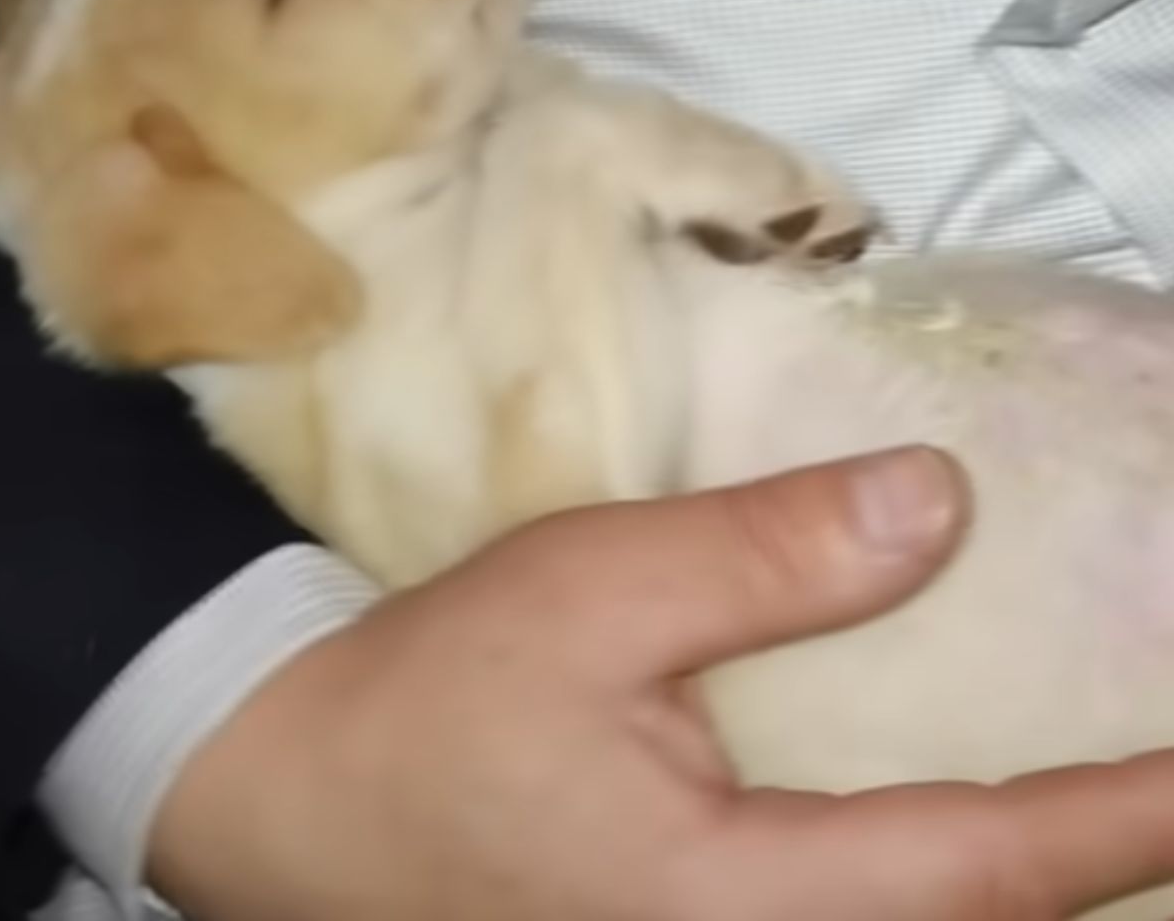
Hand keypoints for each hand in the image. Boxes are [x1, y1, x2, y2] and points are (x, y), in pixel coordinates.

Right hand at [148, 448, 1173, 919]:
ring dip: (1003, 872)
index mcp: (729, 904)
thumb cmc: (437, 693)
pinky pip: (839, 916)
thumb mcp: (597, 594)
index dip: (1120, 816)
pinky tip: (927, 813)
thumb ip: (770, 557)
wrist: (298, 790)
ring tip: (1082, 789)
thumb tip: (939, 506)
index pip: (982, 867)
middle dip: (1083, 862)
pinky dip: (915, 868)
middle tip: (1154, 779)